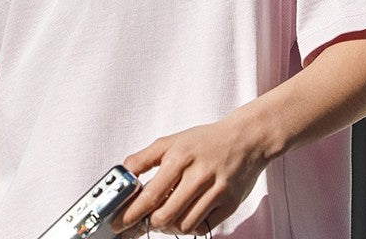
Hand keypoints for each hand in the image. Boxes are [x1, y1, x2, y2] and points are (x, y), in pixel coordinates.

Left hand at [110, 112, 267, 235]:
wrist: (246, 138)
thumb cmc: (206, 141)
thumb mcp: (173, 140)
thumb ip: (146, 157)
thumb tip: (124, 171)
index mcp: (180, 157)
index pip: (151, 194)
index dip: (132, 213)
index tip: (119, 223)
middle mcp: (198, 175)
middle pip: (166, 215)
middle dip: (150, 223)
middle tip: (145, 220)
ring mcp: (216, 191)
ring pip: (184, 225)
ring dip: (171, 225)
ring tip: (168, 214)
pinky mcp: (230, 204)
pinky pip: (204, 227)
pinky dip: (192, 225)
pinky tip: (188, 213)